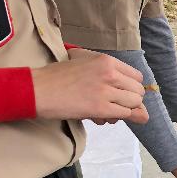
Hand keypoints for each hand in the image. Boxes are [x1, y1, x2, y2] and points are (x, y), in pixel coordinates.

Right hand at [32, 48, 147, 124]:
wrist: (38, 89)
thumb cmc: (57, 76)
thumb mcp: (84, 63)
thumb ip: (108, 73)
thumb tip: (133, 94)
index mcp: (106, 60)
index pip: (136, 76)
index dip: (130, 87)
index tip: (120, 92)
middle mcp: (109, 73)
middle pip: (138, 91)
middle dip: (129, 100)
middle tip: (114, 104)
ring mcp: (105, 90)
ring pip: (134, 103)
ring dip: (124, 110)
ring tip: (107, 111)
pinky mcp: (100, 108)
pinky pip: (124, 114)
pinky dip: (117, 117)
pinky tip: (102, 116)